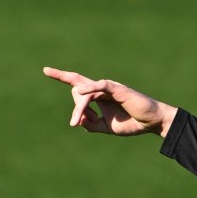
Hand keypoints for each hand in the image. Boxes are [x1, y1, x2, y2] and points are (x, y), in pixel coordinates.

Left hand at [41, 69, 176, 137]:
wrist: (150, 123)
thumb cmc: (131, 122)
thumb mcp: (106, 127)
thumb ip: (91, 124)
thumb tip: (78, 119)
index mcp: (98, 96)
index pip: (77, 83)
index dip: (61, 76)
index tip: (46, 70)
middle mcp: (101, 88)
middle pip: (78, 90)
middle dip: (75, 108)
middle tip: (74, 124)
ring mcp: (109, 88)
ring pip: (86, 93)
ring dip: (79, 109)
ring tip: (76, 123)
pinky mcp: (117, 89)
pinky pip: (100, 86)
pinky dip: (90, 89)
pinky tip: (82, 93)